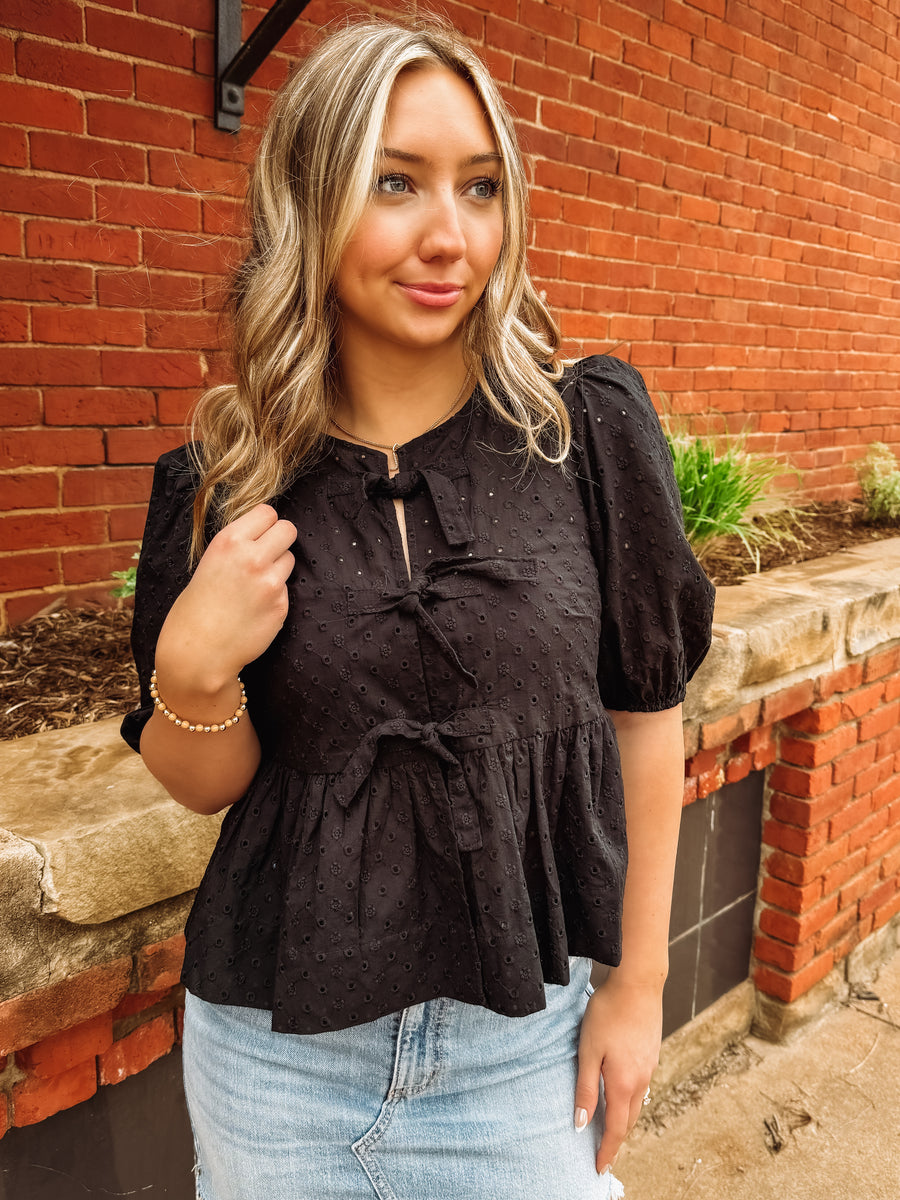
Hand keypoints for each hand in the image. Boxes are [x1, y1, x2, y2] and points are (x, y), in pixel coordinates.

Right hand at [155, 504, 296, 694]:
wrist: (198, 652)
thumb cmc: (196, 608)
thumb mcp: (209, 563)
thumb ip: (237, 547)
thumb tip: (262, 534)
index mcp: (229, 542)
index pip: (267, 512)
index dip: (266, 523)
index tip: (260, 533)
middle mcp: (252, 557)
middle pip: (288, 529)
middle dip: (280, 539)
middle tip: (268, 553)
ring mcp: (270, 582)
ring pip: (290, 559)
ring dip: (279, 568)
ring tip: (255, 585)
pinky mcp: (281, 605)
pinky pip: (286, 589)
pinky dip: (276, 595)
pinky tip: (255, 608)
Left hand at [574, 973, 662, 1174]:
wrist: (638, 984)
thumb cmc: (607, 1014)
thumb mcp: (588, 1051)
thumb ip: (586, 1088)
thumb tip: (581, 1123)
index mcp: (623, 1083)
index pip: (616, 1129)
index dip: (607, 1151)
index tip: (599, 1168)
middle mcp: (641, 1080)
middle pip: (629, 1120)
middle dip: (617, 1140)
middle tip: (604, 1154)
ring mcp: (650, 1066)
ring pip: (637, 1103)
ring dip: (625, 1120)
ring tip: (612, 1129)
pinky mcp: (652, 1053)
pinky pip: (642, 1086)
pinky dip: (631, 1099)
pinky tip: (623, 1093)